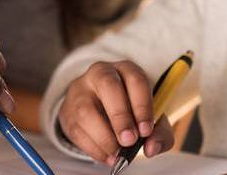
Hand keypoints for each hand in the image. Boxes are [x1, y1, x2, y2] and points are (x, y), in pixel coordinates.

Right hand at [58, 60, 173, 165]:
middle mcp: (101, 73)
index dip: (142, 106)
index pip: (135, 80)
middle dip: (120, 116)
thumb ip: (159, 132)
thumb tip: (152, 148)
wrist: (98, 107)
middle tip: (129, 141)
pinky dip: (93, 148)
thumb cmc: (130, 109)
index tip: (146, 131)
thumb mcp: (149, 116)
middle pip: (108, 86)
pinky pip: (76, 130)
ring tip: (118, 153)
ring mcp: (80, 91)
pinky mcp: (67, 111)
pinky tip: (107, 156)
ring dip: (104, 137)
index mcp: (126, 70)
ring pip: (86, 110)